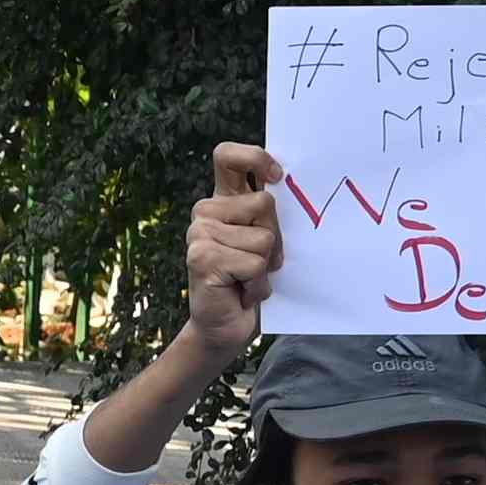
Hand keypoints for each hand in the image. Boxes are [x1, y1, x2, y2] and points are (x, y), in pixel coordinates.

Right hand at [186, 143, 286, 346]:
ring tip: (248, 279)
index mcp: (222, 201)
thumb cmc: (249, 281)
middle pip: (264, 203)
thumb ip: (267, 216)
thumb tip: (285, 189)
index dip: (254, 157)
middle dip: (276, 238)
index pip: (227, 157)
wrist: (225, 328)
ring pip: (263, 238)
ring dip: (266, 266)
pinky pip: (254, 263)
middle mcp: (206, 212)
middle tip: (261, 262)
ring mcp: (199, 234)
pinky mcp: (201, 258)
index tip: (277, 177)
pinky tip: (241, 292)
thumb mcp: (264, 242)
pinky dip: (257, 284)